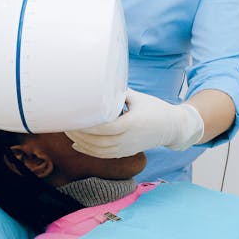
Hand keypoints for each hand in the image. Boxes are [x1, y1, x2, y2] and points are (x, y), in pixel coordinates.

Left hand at [66, 89, 203, 157]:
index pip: (104, 128)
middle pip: (97, 141)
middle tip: (65, 123)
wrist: (172, 128)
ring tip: (68, 132)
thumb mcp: (138, 97)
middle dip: (79, 134)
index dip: (87, 125)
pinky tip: (77, 144)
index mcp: (131, 124)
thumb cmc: (155, 109)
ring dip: (81, 142)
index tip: (75, 117)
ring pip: (98, 150)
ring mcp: (126, 148)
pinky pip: (103, 155)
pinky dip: (88, 151)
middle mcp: (128, 139)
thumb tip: (99, 84)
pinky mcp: (125, 152)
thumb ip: (118, 93)